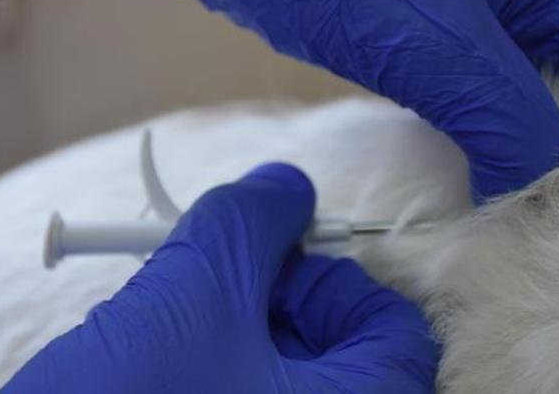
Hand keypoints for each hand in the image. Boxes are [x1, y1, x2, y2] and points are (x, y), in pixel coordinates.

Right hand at [2, 164, 437, 392]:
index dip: (332, 277)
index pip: (392, 328)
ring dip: (239, 328)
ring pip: (287, 375)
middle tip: (214, 278)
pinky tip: (165, 355)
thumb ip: (251, 222)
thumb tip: (288, 184)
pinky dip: (219, 364)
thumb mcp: (195, 292)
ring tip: (178, 315)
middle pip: (340, 351)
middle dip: (276, 298)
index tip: (267, 259)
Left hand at [121, 0, 558, 200]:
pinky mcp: (411, 33)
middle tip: (553, 213)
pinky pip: (458, 89)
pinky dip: (465, 129)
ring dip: (510, 142)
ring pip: (508, 87)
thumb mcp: (441, 42)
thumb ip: (505, 114)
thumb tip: (537, 179)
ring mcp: (459, 11)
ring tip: (509, 202)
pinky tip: (458, 166)